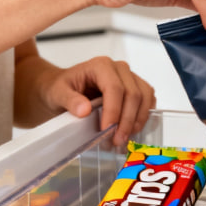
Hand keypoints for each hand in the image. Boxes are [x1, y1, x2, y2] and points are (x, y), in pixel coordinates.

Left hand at [38, 56, 156, 145]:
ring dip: (138, 119)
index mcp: (101, 66)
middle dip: (127, 120)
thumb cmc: (61, 88)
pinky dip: (144, 114)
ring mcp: (130, 77)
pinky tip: (134, 128)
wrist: (64, 87)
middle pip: (133, 93)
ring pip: (145, 96)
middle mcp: (119, 68)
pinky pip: (148, 99)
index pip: (115, 88)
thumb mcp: (58, 93)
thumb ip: (70, 100)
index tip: (106, 130)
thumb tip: (84, 110)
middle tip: (117, 140)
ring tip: (126, 137)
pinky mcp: (136, 86)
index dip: (114, 110)